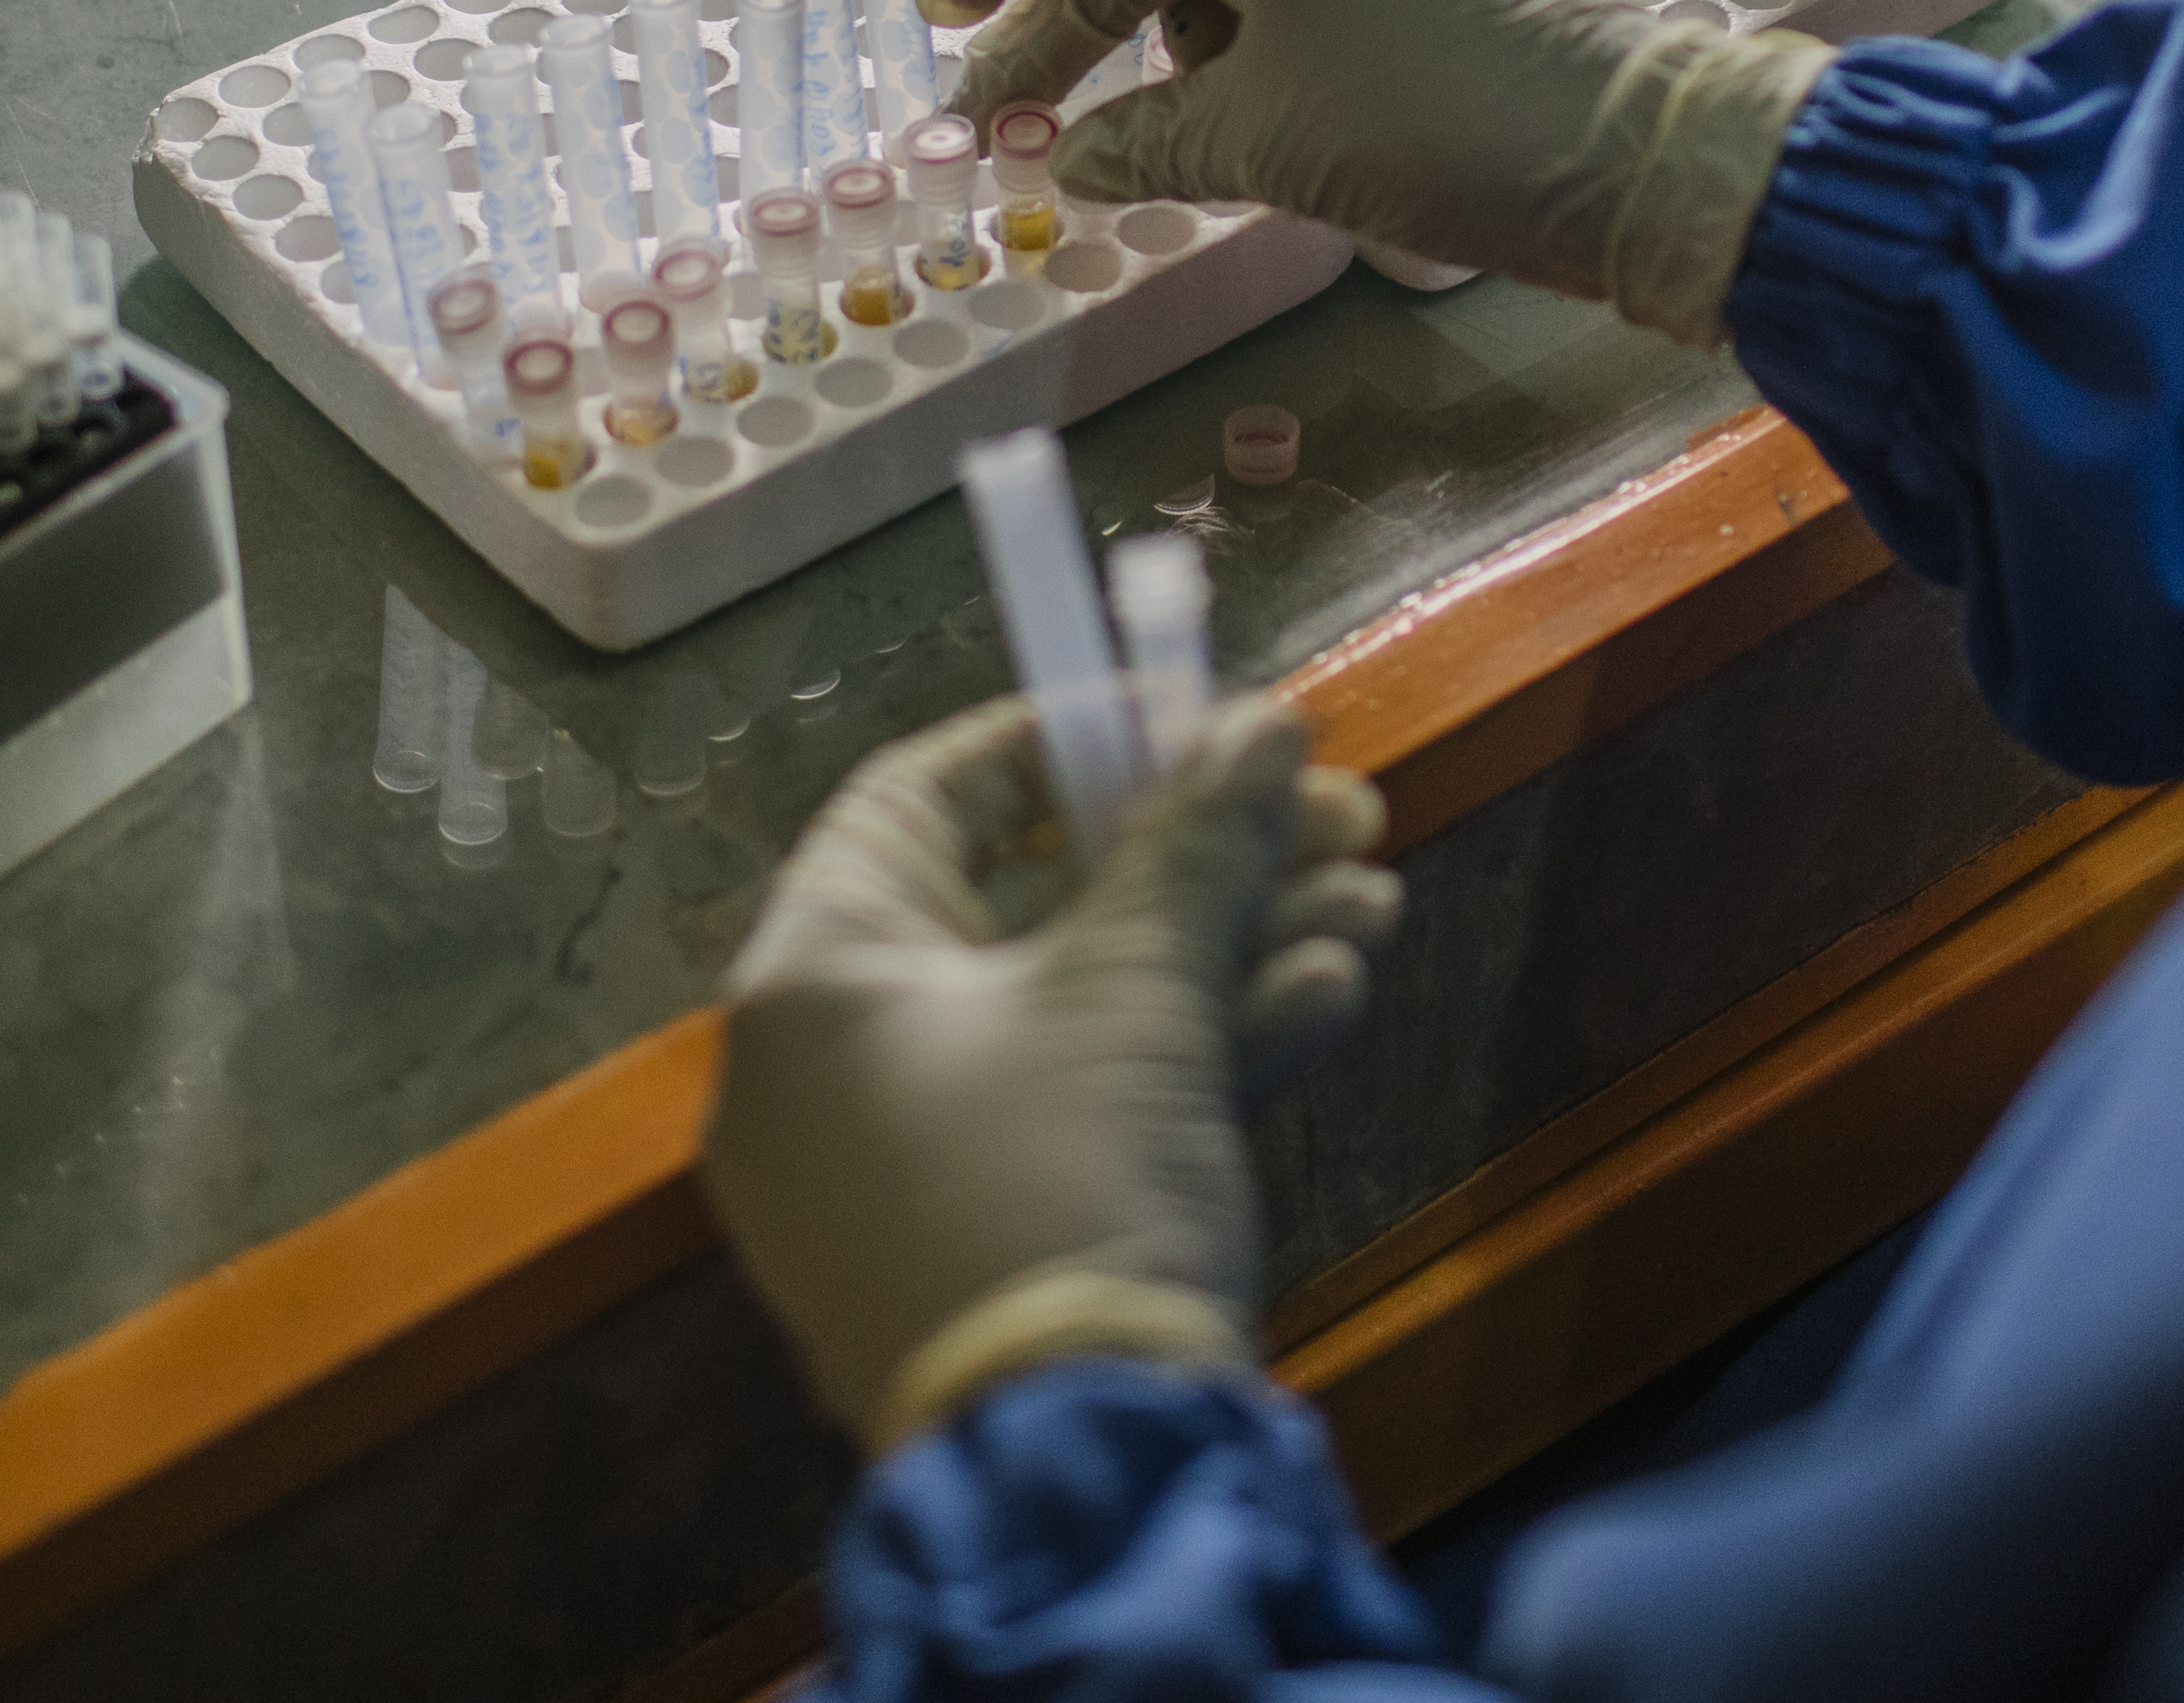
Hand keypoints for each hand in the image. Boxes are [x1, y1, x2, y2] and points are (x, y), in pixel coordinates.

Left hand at [707, 690, 1398, 1451]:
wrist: (1077, 1466)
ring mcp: (903, 1167)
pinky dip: (1193, 1052)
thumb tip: (1258, 726)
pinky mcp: (986, 1242)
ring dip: (1228, 946)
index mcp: (813, 978)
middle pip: (1029, 899)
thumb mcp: (1141, 993)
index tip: (1203, 715)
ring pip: (1078, 1007)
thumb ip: (1195, 846)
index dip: (1073, 738)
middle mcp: (832, 1066)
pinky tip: (1328, 999)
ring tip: (1370, 902)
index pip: (928, 795)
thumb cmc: (1064, 1183)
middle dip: (1197, 855)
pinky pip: (1081, 1106)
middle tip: (1336, 815)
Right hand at [930, 0, 1834, 339]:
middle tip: (992, 138)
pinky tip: (1201, 152)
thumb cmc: (1434, 121)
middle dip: (1058, 34)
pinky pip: (1288, 4)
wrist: (1631, 154)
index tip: (960, 11)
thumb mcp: (1261, 142)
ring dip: (1146, 62)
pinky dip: (1230, 68)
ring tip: (1104, 163)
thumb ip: (1145, 143)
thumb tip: (1072, 162)